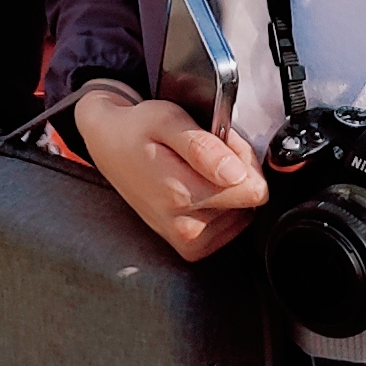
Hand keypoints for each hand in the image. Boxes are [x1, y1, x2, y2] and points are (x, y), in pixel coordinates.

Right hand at [71, 84, 268, 261]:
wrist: (110, 146)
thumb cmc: (137, 129)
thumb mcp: (167, 118)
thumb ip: (202, 146)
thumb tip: (235, 174)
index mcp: (181, 195)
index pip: (255, 190)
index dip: (244, 160)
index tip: (222, 144)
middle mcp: (184, 227)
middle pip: (250, 201)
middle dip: (236, 172)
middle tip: (206, 153)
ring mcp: (186, 240)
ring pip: (242, 213)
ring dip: (226, 188)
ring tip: (195, 168)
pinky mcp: (189, 247)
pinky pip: (230, 228)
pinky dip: (222, 206)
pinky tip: (197, 188)